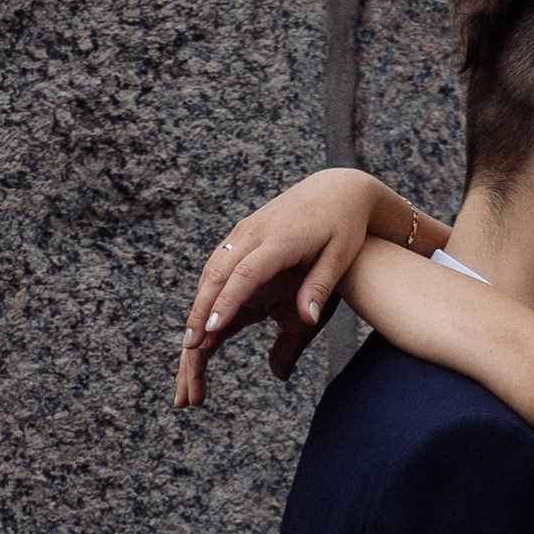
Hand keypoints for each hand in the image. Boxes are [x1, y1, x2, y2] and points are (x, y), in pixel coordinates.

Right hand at [174, 171, 389, 406]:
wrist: (336, 189)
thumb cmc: (343, 226)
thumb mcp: (340, 257)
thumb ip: (320, 287)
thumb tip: (309, 319)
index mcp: (281, 239)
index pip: (247, 274)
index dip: (227, 301)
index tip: (212, 329)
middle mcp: (255, 232)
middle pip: (219, 273)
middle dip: (201, 310)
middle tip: (190, 345)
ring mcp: (245, 231)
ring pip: (212, 268)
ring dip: (199, 303)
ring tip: (190, 338)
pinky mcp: (243, 234)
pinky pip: (218, 263)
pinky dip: (207, 289)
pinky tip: (202, 313)